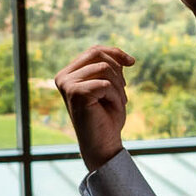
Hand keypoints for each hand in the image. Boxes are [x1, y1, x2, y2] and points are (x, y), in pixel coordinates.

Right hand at [53, 45, 134, 170]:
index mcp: (68, 74)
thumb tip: (121, 56)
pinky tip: (113, 108)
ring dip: (118, 86)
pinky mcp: (75, 93)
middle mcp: (63, 77)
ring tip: (117, 102)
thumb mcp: (110, 86)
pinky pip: (106, 83)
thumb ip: (109, 68)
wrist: (104, 144)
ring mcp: (67, 85)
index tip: (132, 62)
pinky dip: (116, 96)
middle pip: (98, 55)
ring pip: (105, 68)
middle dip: (118, 71)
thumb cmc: (107, 117)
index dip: (115, 53)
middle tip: (122, 92)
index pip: (93, 51)